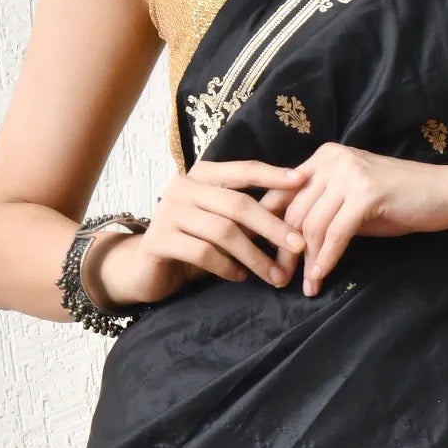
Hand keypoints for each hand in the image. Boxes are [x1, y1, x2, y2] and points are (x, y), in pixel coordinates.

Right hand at [85, 160, 303, 306]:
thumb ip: (250, 213)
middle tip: (299, 246)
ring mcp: (167, 212)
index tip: (303, 181)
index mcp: (201, 175)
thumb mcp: (223, 223)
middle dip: (272, 226)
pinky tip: (239, 276)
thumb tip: (295, 206)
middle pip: (237, 204)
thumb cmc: (193, 242)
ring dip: (254, 256)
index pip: (243, 170)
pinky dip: (227, 267)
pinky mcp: (158, 240)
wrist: (145, 268)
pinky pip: (202, 253)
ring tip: (275, 275)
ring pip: (223, 232)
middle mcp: (182, 186)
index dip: (273, 175)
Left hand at [279, 145, 447, 294]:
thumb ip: (321, 210)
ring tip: (305, 286)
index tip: (264, 257)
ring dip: (306, 261)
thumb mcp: (351, 201)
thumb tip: (286, 240)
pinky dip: (326, 259)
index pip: (282, 193)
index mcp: (323, 158)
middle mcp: (332, 160)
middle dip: (285, 250)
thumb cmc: (399, 201)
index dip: (268, 227)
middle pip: (293, 212)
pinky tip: (321, 276)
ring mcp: (350, 175)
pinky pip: (336, 234)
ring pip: (312, 225)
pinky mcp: (367, 194)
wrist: (446, 193)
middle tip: (280, 278)